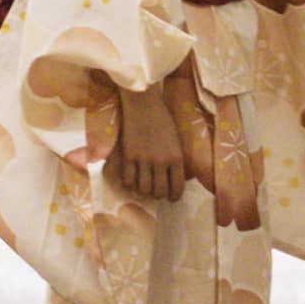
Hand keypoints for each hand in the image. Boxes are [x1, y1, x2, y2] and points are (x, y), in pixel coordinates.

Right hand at [114, 87, 185, 201]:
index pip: (177, 187)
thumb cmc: (162, 120)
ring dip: (144, 190)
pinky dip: (129, 183)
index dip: (174, 196)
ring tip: (143, 186)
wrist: (143, 105)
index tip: (171, 198)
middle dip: (158, 194)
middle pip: (159, 192)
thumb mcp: (176, 141)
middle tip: (156, 191)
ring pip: (143, 189)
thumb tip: (172, 179)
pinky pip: (127, 180)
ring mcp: (143, 160)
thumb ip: (174, 160)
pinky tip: (131, 178)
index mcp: (176, 157)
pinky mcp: (128, 156)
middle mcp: (161, 162)